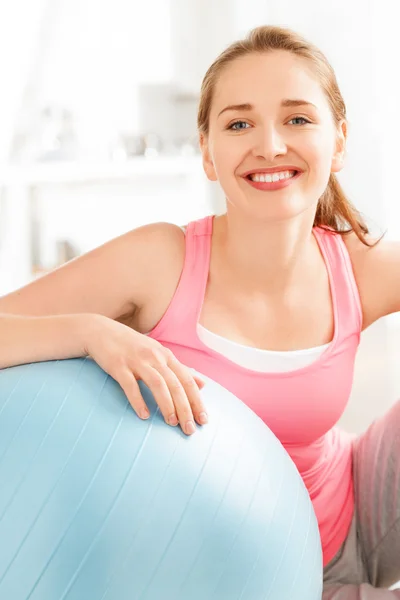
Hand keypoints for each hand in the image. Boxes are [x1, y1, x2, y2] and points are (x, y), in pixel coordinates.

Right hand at [84, 315, 206, 434]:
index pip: (187, 380)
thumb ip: (180, 369)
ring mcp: (136, 360)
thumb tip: (203, 384)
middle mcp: (155, 357)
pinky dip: (138, 401)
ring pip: (157, 384)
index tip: (203, 420)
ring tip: (172, 423)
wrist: (101, 331)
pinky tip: (144, 416)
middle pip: (175, 384)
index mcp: (166, 356)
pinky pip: (130, 385)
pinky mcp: (118, 365)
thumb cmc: (133, 347)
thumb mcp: (159, 354)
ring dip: (167, 404)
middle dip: (185, 408)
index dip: (197, 400)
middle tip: (189, 429)